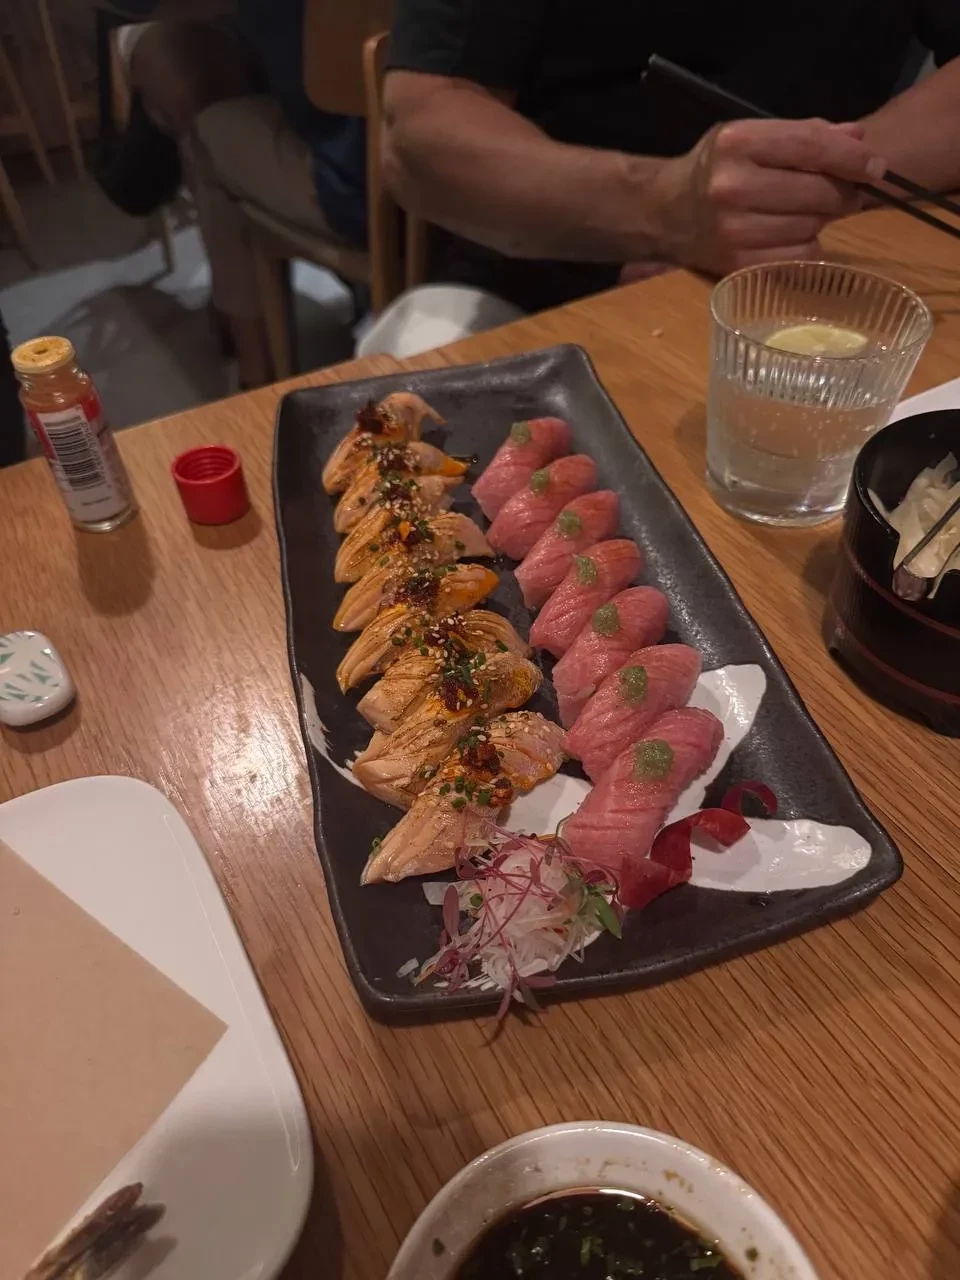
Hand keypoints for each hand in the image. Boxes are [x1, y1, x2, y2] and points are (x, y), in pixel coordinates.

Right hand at [649, 118, 884, 274]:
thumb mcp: (750, 137)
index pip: (811, 146)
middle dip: (842, 193)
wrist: (663, 214)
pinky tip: (791, 236)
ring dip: (819, 221)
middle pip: (818, 191)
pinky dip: (806, 247)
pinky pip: (798, 257)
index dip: (851, 158)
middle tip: (841, 193)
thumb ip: (804, 134)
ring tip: (803, 213)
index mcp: (737, 143)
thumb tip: (859, 140)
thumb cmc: (715, 169)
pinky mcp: (737, 264)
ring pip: (812, 227)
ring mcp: (733, 230)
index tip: (876, 167)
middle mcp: (732, 186)